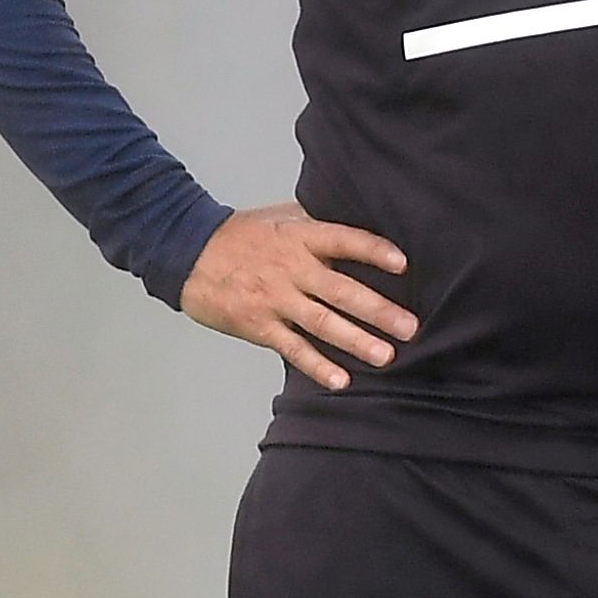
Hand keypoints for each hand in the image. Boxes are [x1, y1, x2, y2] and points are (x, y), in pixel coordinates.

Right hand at [179, 201, 415, 390]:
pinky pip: (293, 348)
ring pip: (322, 323)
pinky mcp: (259, 325)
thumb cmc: (240, 235)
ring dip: (356, 341)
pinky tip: (340, 380)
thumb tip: (359, 221)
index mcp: (300, 236)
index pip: (344, 240)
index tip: (403, 264)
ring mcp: (275, 299)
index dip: (374, 251)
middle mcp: (291, 268)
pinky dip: (317, 365)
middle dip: (378, 310)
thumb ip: (318, 223)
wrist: (188, 253)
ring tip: (386, 355)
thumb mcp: (281, 217)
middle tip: (410, 327)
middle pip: (341, 290)